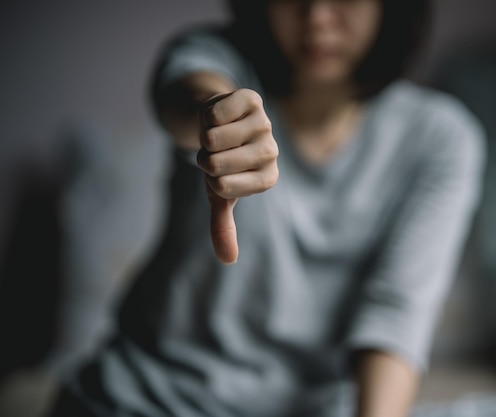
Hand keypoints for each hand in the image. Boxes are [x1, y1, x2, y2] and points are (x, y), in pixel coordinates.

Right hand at [197, 89, 278, 263]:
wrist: (216, 122)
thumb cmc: (221, 162)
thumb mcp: (218, 194)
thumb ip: (223, 226)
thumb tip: (228, 260)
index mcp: (268, 177)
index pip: (225, 187)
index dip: (209, 179)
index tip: (217, 174)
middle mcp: (271, 150)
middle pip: (218, 163)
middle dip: (204, 159)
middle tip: (214, 153)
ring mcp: (264, 123)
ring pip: (214, 138)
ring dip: (204, 137)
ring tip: (216, 134)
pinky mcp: (251, 99)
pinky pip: (216, 112)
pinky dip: (205, 116)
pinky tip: (217, 116)